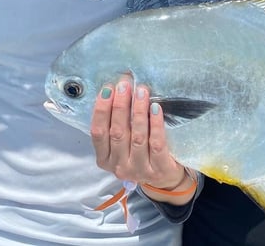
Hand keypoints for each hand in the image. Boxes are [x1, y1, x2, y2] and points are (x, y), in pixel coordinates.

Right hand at [90, 74, 193, 204]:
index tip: (108, 89)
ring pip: (137, 137)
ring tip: (141, 91)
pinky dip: (155, 124)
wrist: (166, 180)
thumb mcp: (123, 145)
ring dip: (138, 111)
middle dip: (120, 105)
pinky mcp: (159, 169)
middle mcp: (119, 167)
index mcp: (105, 159)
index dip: (101, 110)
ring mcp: (139, 170)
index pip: (98, 133)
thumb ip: (117, 125)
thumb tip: (116, 91)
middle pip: (117, 132)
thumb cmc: (141, 154)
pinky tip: (155, 108)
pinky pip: (156, 143)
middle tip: (125, 84)